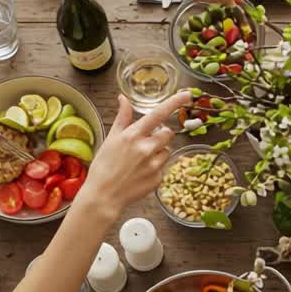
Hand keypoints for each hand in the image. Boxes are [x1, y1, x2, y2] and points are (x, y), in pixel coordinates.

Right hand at [77, 91, 191, 216]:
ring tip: (140, 160)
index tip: (187, 94)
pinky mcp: (158, 178)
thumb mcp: (111, 138)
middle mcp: (146, 148)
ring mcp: (154, 165)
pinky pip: (163, 166)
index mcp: (133, 135)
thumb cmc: (103, 167)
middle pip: (168, 133)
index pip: (158, 114)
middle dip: (160, 135)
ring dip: (158, 151)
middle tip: (146, 143)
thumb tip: (123, 99)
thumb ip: (123, 118)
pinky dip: (155, 167)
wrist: (103, 197)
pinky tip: (140, 173)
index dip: (174, 102)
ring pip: (167, 150)